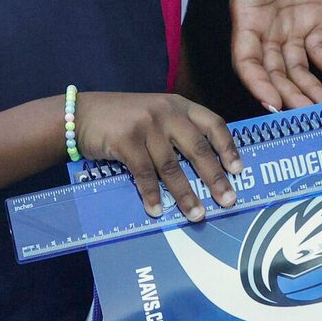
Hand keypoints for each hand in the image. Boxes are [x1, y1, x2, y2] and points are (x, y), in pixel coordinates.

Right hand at [74, 92, 240, 223]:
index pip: (213, 124)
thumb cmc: (124, 118)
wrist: (82, 114)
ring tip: (197, 214)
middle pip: (198, 149)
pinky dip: (152, 195)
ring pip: (172, 167)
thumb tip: (206, 168)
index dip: (228, 148)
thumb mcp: (156, 114)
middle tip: (228, 200)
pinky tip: (159, 210)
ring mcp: (146, 125)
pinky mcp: (126, 140)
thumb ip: (178, 130)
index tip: (238, 170)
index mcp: (179, 105)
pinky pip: (144, 174)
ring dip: (186, 194)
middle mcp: (167, 113)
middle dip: (215, 178)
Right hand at [227, 0, 321, 110]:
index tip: (272, 101)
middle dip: (289, 95)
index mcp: (246, 13)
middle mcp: (265, 27)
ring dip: (309, 89)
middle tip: (309, 117)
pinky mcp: (311, 18)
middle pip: (273, 72)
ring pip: (296, 68)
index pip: (246, 58)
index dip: (256, 82)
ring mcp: (288, 26)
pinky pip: (319, 50)